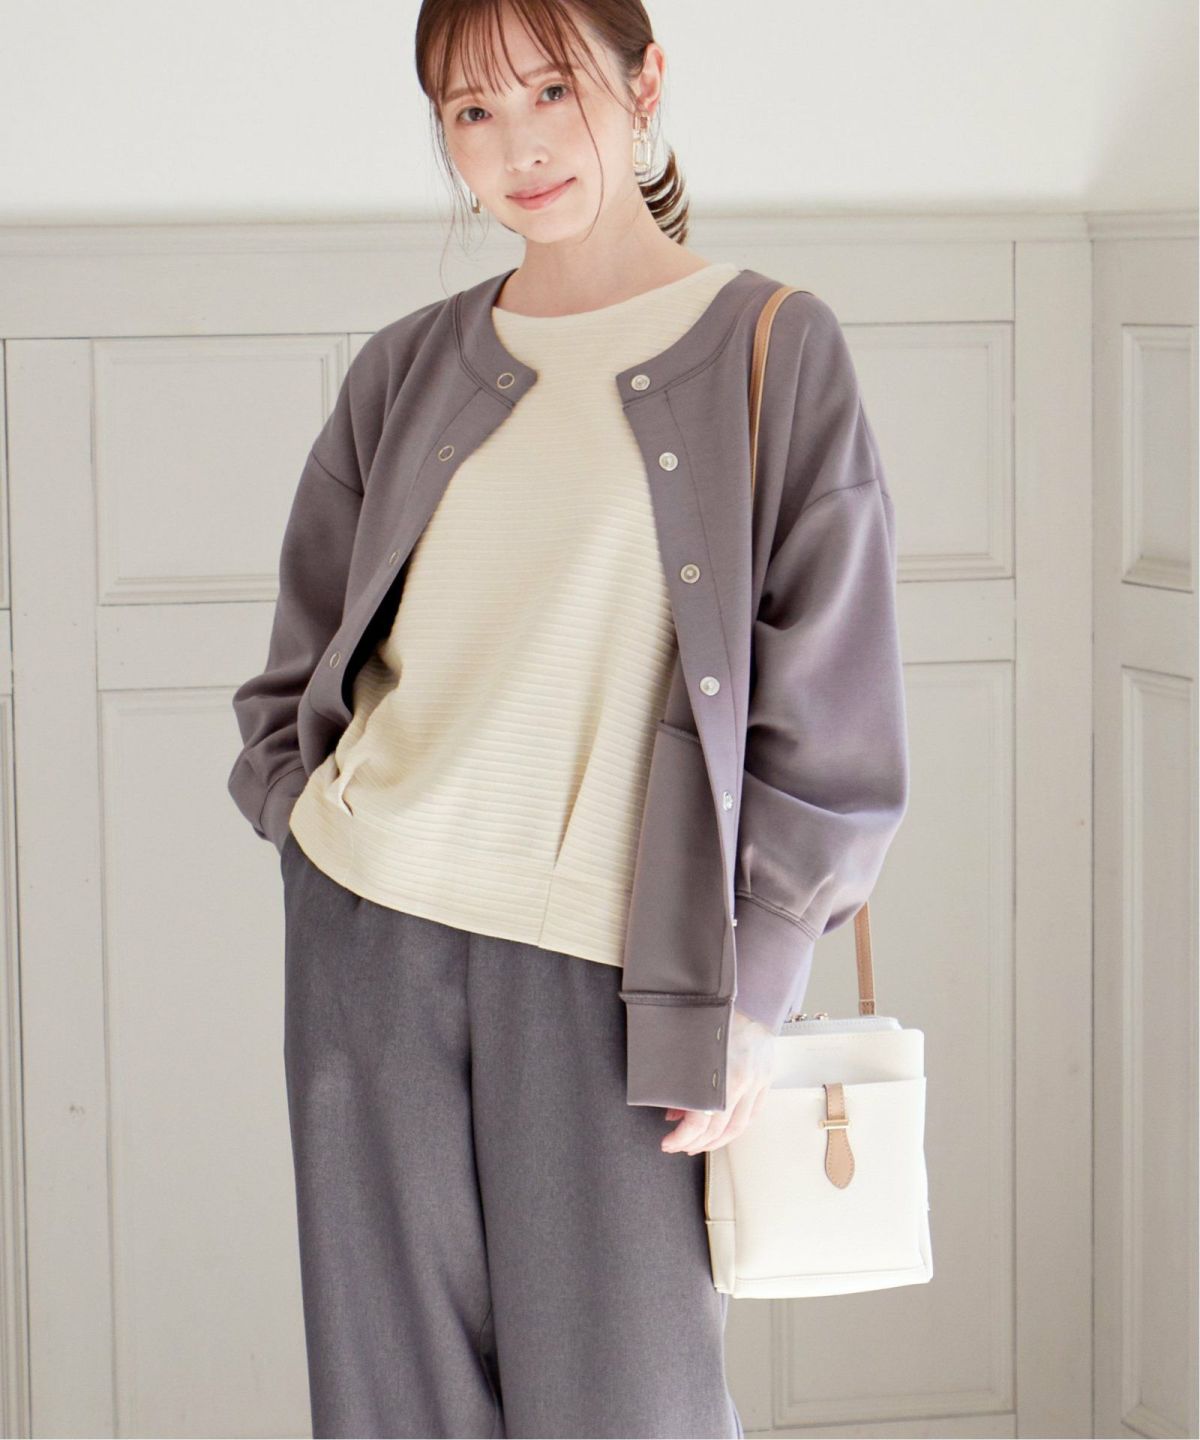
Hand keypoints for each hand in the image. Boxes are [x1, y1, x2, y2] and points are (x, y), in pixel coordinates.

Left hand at [660, 1008, 775, 1154]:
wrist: (751, 996)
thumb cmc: (718, 1014)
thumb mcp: (690, 1044)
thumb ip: (680, 1079)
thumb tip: (674, 1111)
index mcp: (723, 1074)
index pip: (702, 1121)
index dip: (683, 1136)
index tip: (668, 1142)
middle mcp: (743, 1083)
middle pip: (720, 1128)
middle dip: (697, 1142)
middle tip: (680, 1146)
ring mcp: (758, 1082)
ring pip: (740, 1126)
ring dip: (718, 1140)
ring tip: (699, 1144)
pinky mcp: (766, 1079)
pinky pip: (754, 1113)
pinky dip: (738, 1127)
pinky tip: (724, 1130)